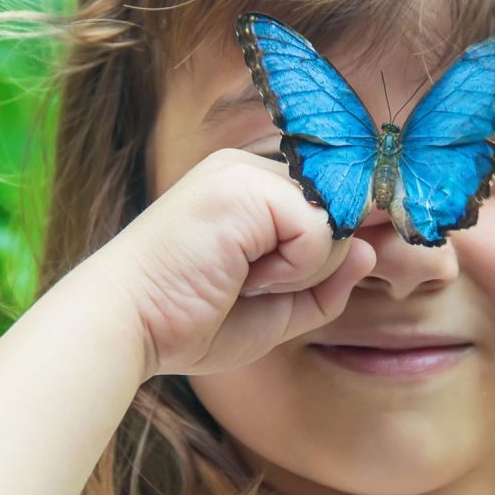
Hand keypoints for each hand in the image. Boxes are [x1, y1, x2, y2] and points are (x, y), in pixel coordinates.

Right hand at [97, 148, 375, 379]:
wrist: (127, 325)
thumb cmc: (187, 322)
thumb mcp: (275, 310)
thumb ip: (325, 283)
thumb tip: (368, 250)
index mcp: (250, 190)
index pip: (327, 201)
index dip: (338, 240)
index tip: (316, 275)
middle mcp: (249, 168)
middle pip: (339, 210)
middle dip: (316, 264)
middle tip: (255, 287)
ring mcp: (246, 171)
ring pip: (335, 219)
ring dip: (303, 270)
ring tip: (245, 282)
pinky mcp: (245, 186)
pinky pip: (319, 229)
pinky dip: (294, 269)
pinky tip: (244, 278)